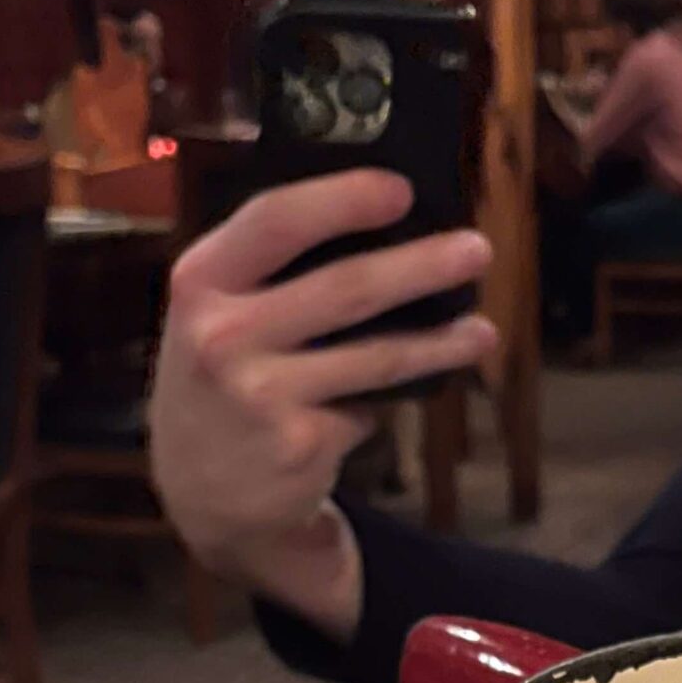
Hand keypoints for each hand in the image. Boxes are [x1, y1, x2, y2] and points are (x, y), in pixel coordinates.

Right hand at [150, 168, 495, 639]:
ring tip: (482, 331)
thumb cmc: (219, 383)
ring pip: (376, 356)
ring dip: (440, 342)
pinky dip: (386, 399)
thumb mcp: (212, 316)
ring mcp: (263, 394)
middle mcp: (225, 334)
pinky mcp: (300, 444)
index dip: (344, 199)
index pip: (277, 220)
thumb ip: (265, 273)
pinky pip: (367, 408)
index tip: (401, 189)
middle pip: (345, 288)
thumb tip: (376, 231)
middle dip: (422, 267)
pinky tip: (406, 393)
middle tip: (478, 250)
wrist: (199, 493)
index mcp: (202, 280)